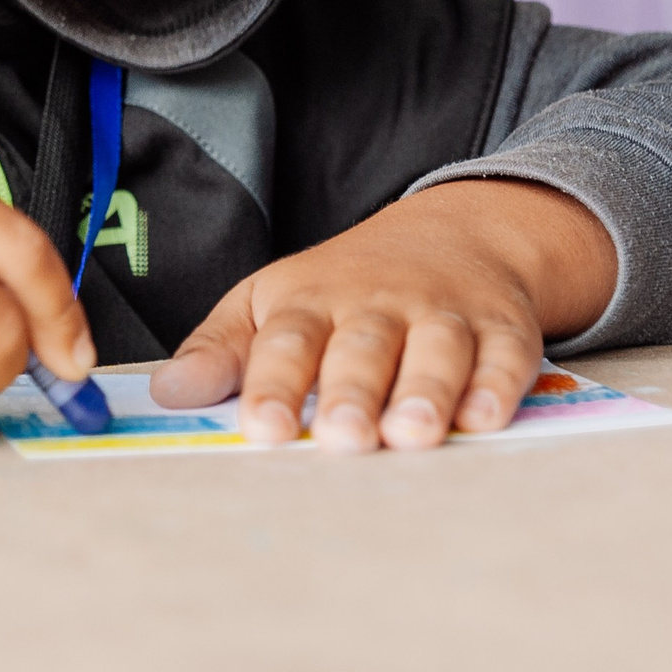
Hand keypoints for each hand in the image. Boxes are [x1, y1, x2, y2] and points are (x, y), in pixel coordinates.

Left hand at [148, 179, 616, 452]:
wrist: (452, 233)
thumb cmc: (343, 286)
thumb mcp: (271, 302)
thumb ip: (221, 350)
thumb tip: (167, 393)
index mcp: (312, 301)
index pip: (287, 341)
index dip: (274, 383)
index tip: (263, 428)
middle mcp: (378, 305)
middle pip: (363, 347)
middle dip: (354, 391)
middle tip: (345, 439)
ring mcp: (443, 313)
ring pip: (436, 349)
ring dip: (426, 391)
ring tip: (412, 434)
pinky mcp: (503, 328)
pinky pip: (504, 356)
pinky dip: (499, 386)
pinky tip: (485, 417)